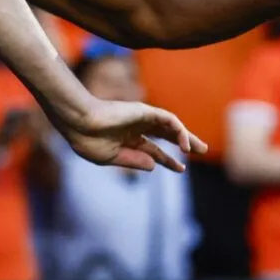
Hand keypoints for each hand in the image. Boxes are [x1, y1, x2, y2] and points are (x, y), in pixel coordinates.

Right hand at [56, 98, 206, 172]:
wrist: (78, 122)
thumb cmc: (87, 140)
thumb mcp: (111, 157)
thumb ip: (134, 160)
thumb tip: (154, 166)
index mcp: (126, 139)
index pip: (153, 150)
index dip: (167, 160)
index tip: (180, 168)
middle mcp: (136, 127)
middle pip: (166, 135)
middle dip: (183, 143)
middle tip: (201, 151)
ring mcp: (140, 118)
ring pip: (171, 126)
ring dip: (186, 136)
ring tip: (201, 149)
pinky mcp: (144, 111)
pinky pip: (168, 120)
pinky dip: (179, 131)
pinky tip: (184, 145)